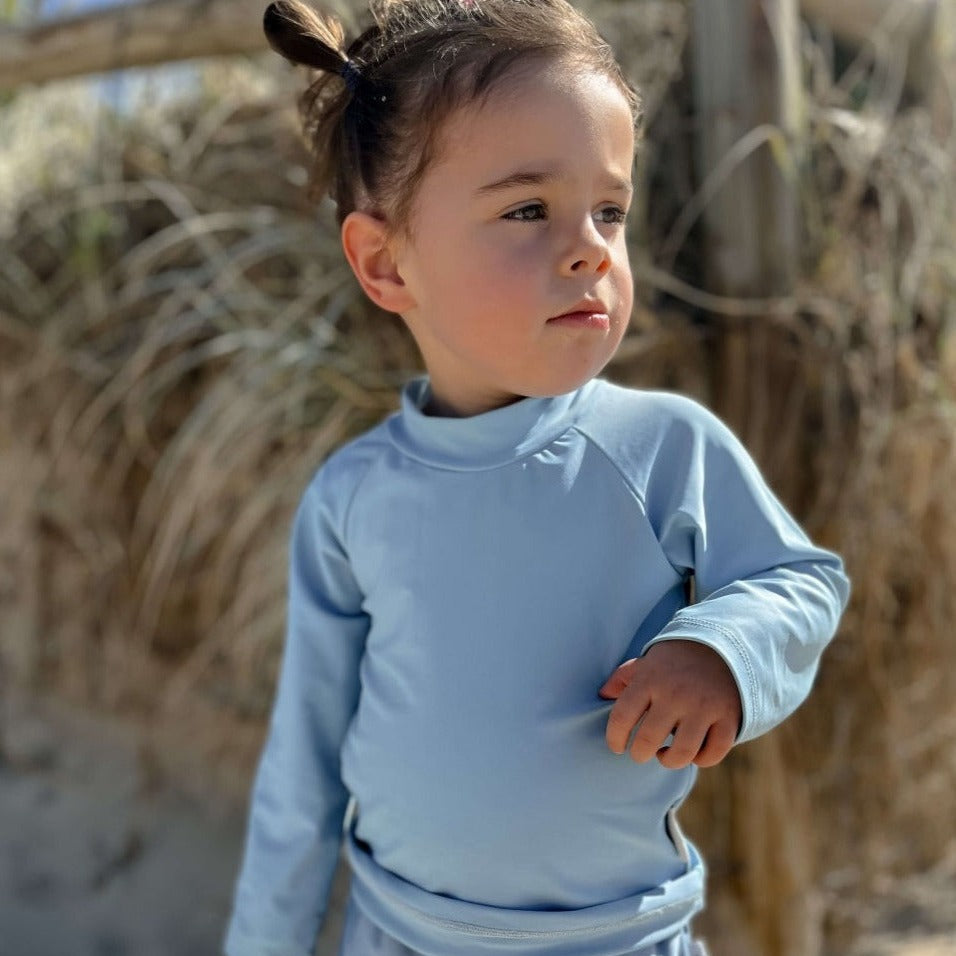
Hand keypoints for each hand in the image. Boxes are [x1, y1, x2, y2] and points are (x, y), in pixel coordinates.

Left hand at [598, 640, 741, 768]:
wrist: (722, 645)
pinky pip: (713, 753)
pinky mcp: (728, 717)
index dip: (614, 738)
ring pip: (682, 753)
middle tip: (640, 753)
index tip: (616, 746)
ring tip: (664, 755)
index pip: (622, 717)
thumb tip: (602, 695)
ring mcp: (704, 707)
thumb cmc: (675, 660)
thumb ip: (622, 678)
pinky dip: (701, 760)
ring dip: (668, 761)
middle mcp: (676, 694)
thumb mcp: (646, 662)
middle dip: (639, 754)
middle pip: (648, 740)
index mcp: (650, 679)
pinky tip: (693, 753)